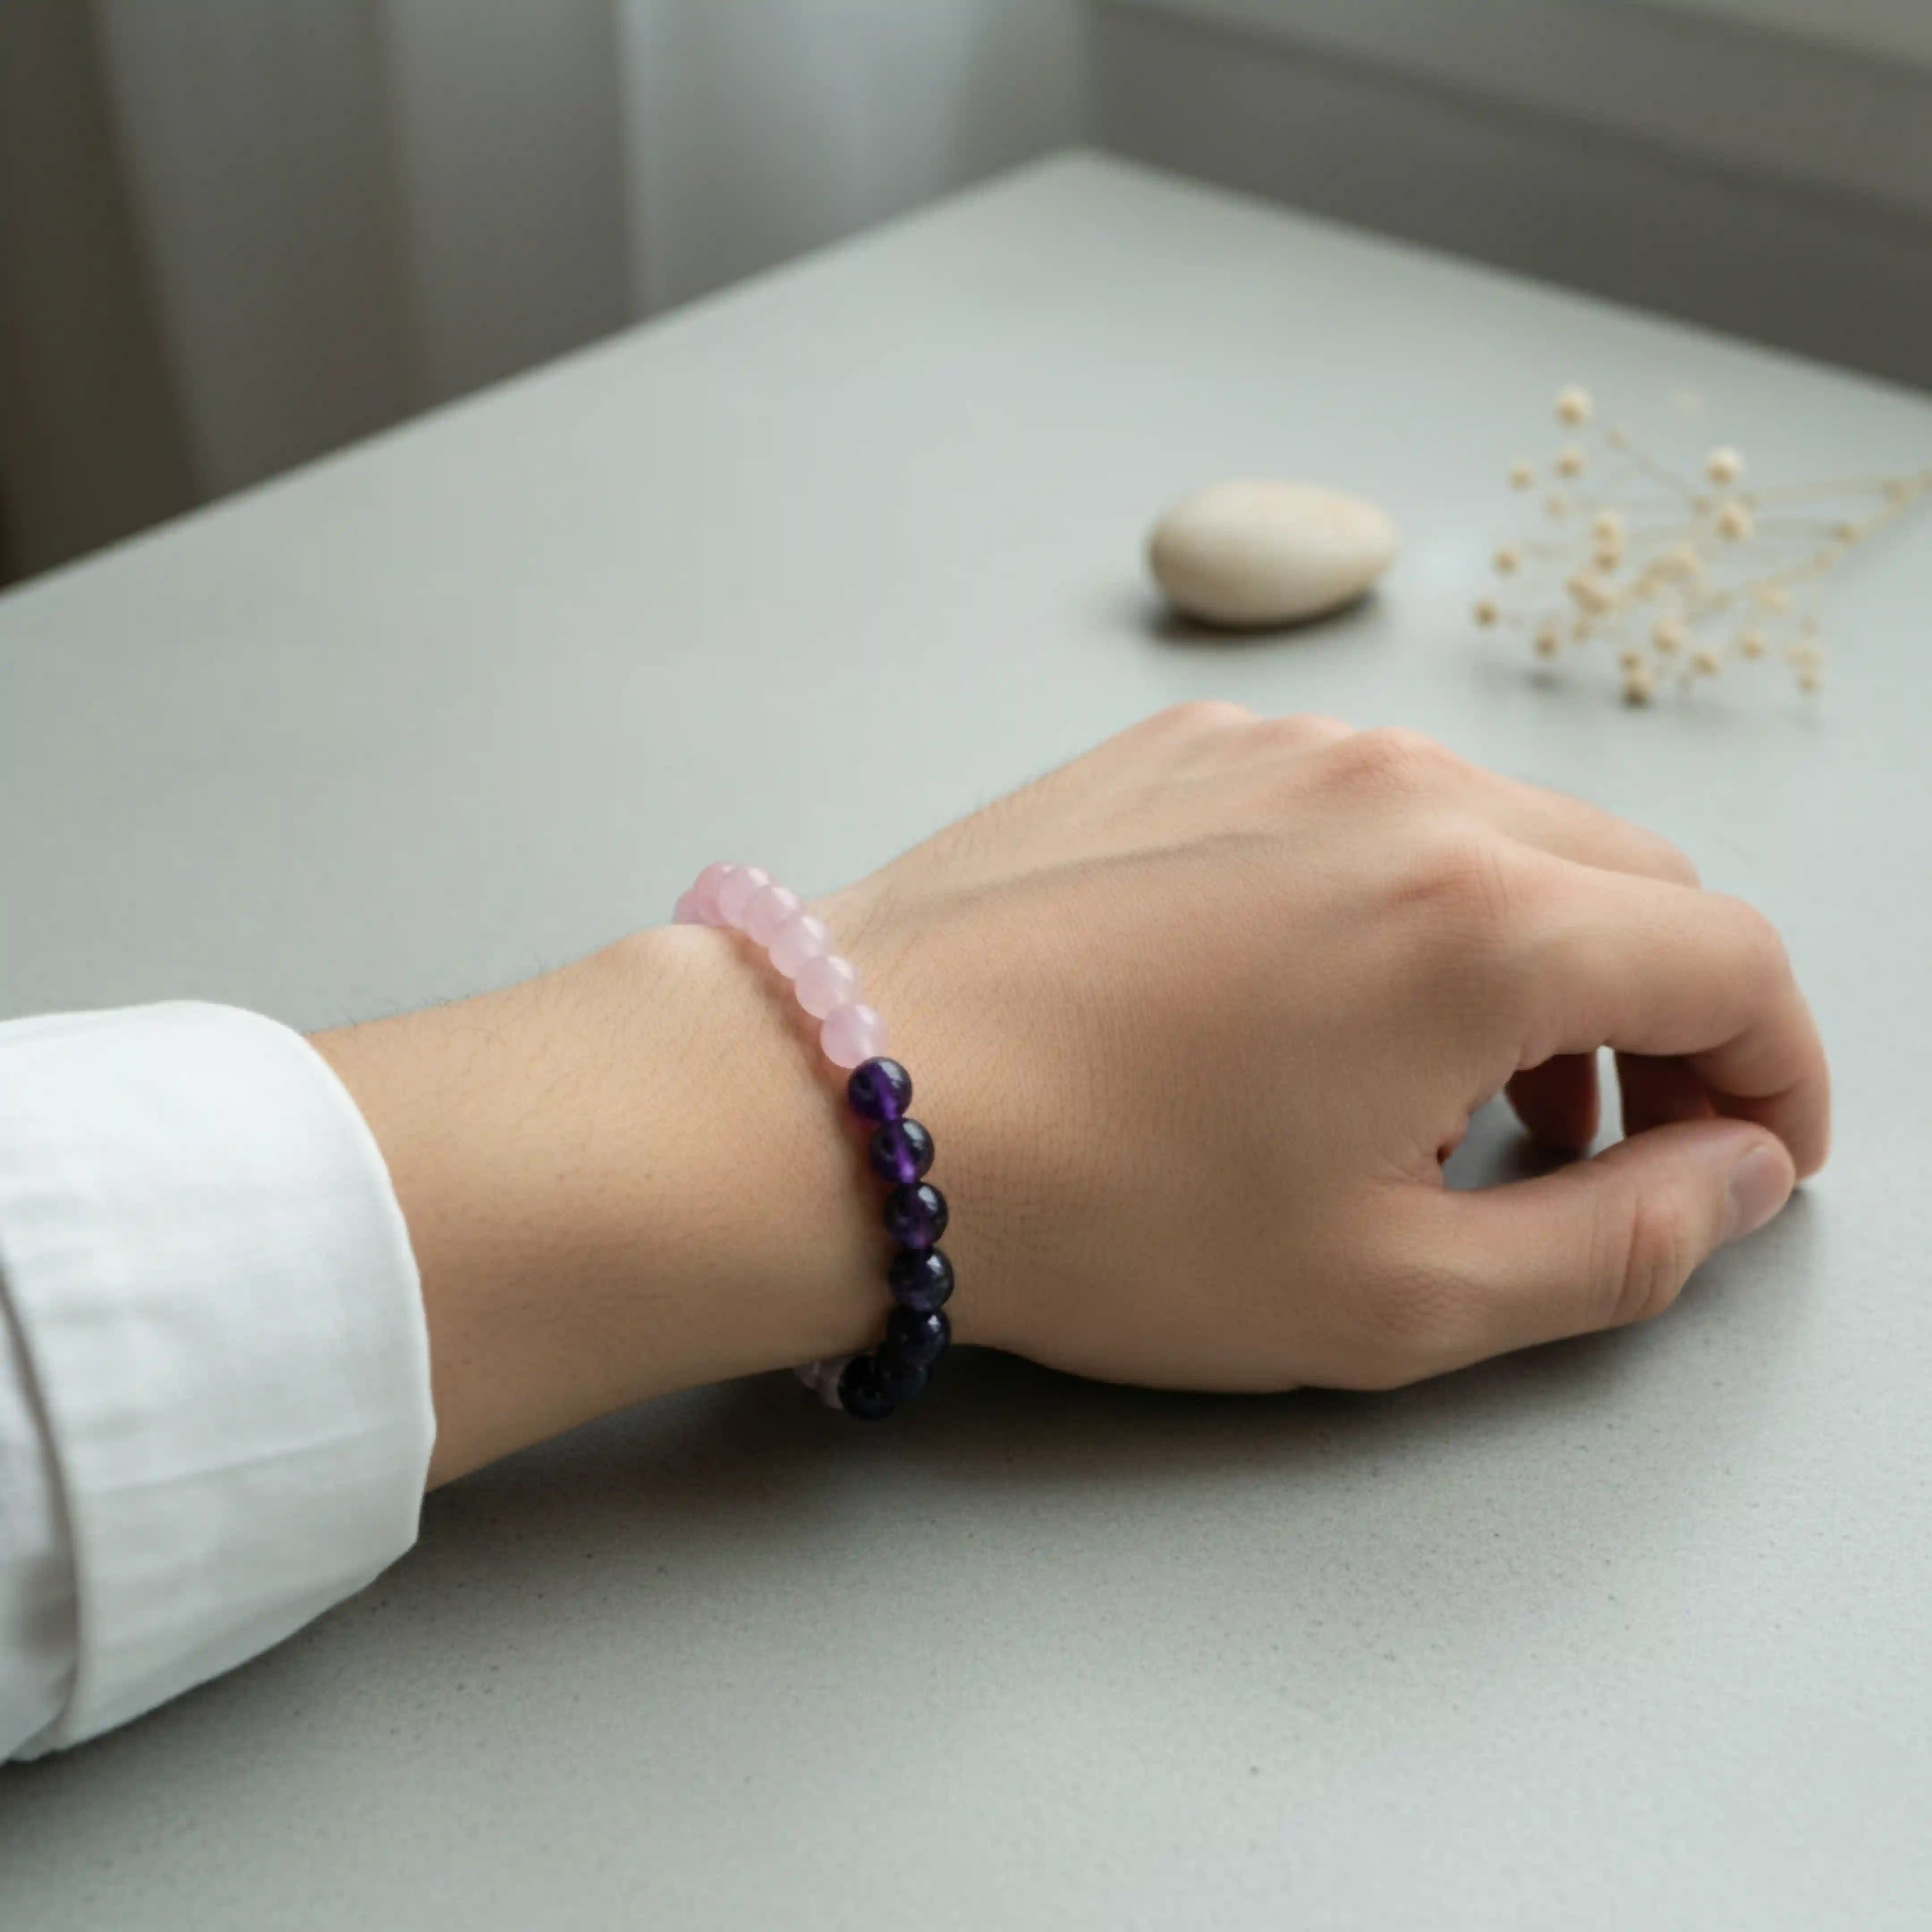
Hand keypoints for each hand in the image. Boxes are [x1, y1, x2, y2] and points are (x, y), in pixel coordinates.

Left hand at [317, 707, 1826, 1481]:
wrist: (846, 1100)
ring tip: (1455, 1093)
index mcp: (1484, 918)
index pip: (1732, 961)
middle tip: (1607, 1146)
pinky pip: (1351, 806)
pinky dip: (1395, 899)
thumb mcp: (1396, 1295)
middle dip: (1663, 1019)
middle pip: (1627, 884)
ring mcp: (1280, 749)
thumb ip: (1617, 1245)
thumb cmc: (1102, 1213)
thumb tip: (1735, 1180)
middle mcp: (1401, 790)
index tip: (1751, 1156)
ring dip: (1527, 958)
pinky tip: (1313, 1003)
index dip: (1777, 1072)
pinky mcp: (1179, 750)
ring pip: (1492, 833)